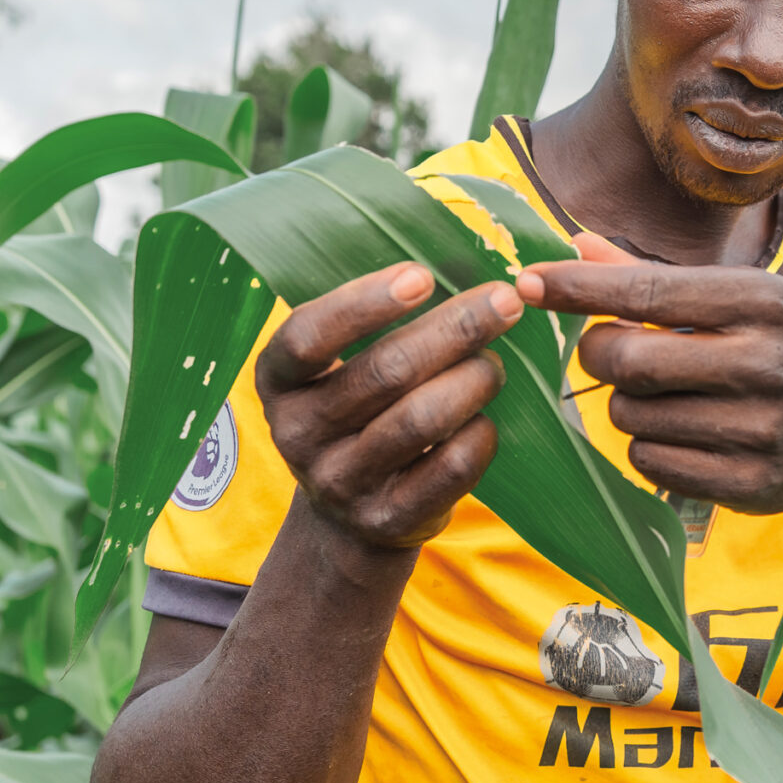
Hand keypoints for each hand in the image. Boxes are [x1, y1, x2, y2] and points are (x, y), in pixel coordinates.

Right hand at [256, 263, 524, 551]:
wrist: (349, 516)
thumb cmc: (359, 412)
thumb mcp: (340, 368)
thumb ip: (377, 322)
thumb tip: (462, 261)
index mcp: (279, 382)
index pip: (307, 336)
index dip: (364, 303)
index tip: (422, 275)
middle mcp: (298, 434)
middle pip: (385, 372)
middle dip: (455, 328)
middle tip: (504, 300)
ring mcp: (340, 483)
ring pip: (421, 419)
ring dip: (473, 379)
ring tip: (496, 363)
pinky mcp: (387, 520)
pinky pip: (450, 468)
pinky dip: (480, 434)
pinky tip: (486, 418)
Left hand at [515, 233, 782, 513]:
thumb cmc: (781, 348)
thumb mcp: (741, 297)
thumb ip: (654, 276)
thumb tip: (574, 243)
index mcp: (765, 302)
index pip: (648, 291)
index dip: (579, 287)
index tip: (528, 279)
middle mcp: (768, 363)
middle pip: (629, 359)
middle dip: (601, 353)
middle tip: (610, 349)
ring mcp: (763, 430)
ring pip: (631, 415)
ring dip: (626, 403)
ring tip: (667, 394)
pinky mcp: (749, 485)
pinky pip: (650, 463)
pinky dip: (647, 446)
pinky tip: (683, 432)